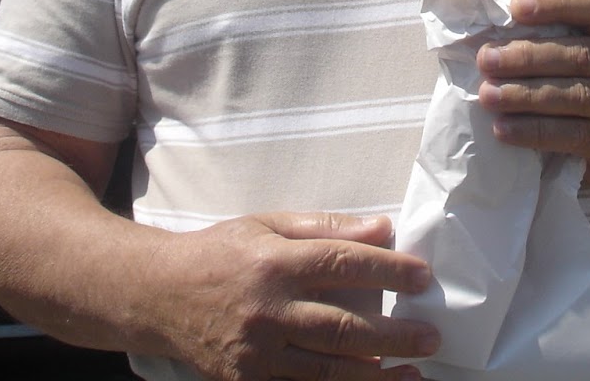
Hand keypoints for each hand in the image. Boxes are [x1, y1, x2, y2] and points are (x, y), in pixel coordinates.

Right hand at [150, 211, 438, 380]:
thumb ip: (326, 227)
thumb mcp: (268, 224)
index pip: (342, 264)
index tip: (423, 277)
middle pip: (341, 327)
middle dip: (393, 335)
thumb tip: (383, 228)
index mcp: (275, 263)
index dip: (388, 271)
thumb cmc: (222, 252)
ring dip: (374, 376)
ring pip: (324, 370)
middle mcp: (267, 310)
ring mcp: (255, 352)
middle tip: (431, 337)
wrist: (158, 295)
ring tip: (413, 374)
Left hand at [474, 0, 589, 196]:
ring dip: (525, 95)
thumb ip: (561, 34)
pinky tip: (504, 129)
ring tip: (488, 95)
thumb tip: (495, 23)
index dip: (556, 4)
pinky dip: (535, 132)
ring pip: (575, 96)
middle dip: (528, 56)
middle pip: (579, 55)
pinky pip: (574, 135)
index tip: (515, 7)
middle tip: (487, 60)